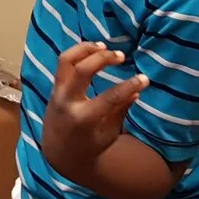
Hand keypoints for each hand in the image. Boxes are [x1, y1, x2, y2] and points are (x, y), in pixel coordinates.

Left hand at [40, 42, 147, 172]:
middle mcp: (67, 102)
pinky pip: (63, 64)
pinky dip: (77, 53)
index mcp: (84, 119)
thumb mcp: (109, 133)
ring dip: (85, 49)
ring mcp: (57, 93)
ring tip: (103, 46)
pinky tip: (93, 50)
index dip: (129, 86)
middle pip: (82, 70)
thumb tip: (136, 90)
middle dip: (103, 59)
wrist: (59, 153)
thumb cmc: (90, 146)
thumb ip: (120, 110)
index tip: (144, 79)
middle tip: (121, 56)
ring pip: (66, 60)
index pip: (109, 98)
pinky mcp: (54, 87)